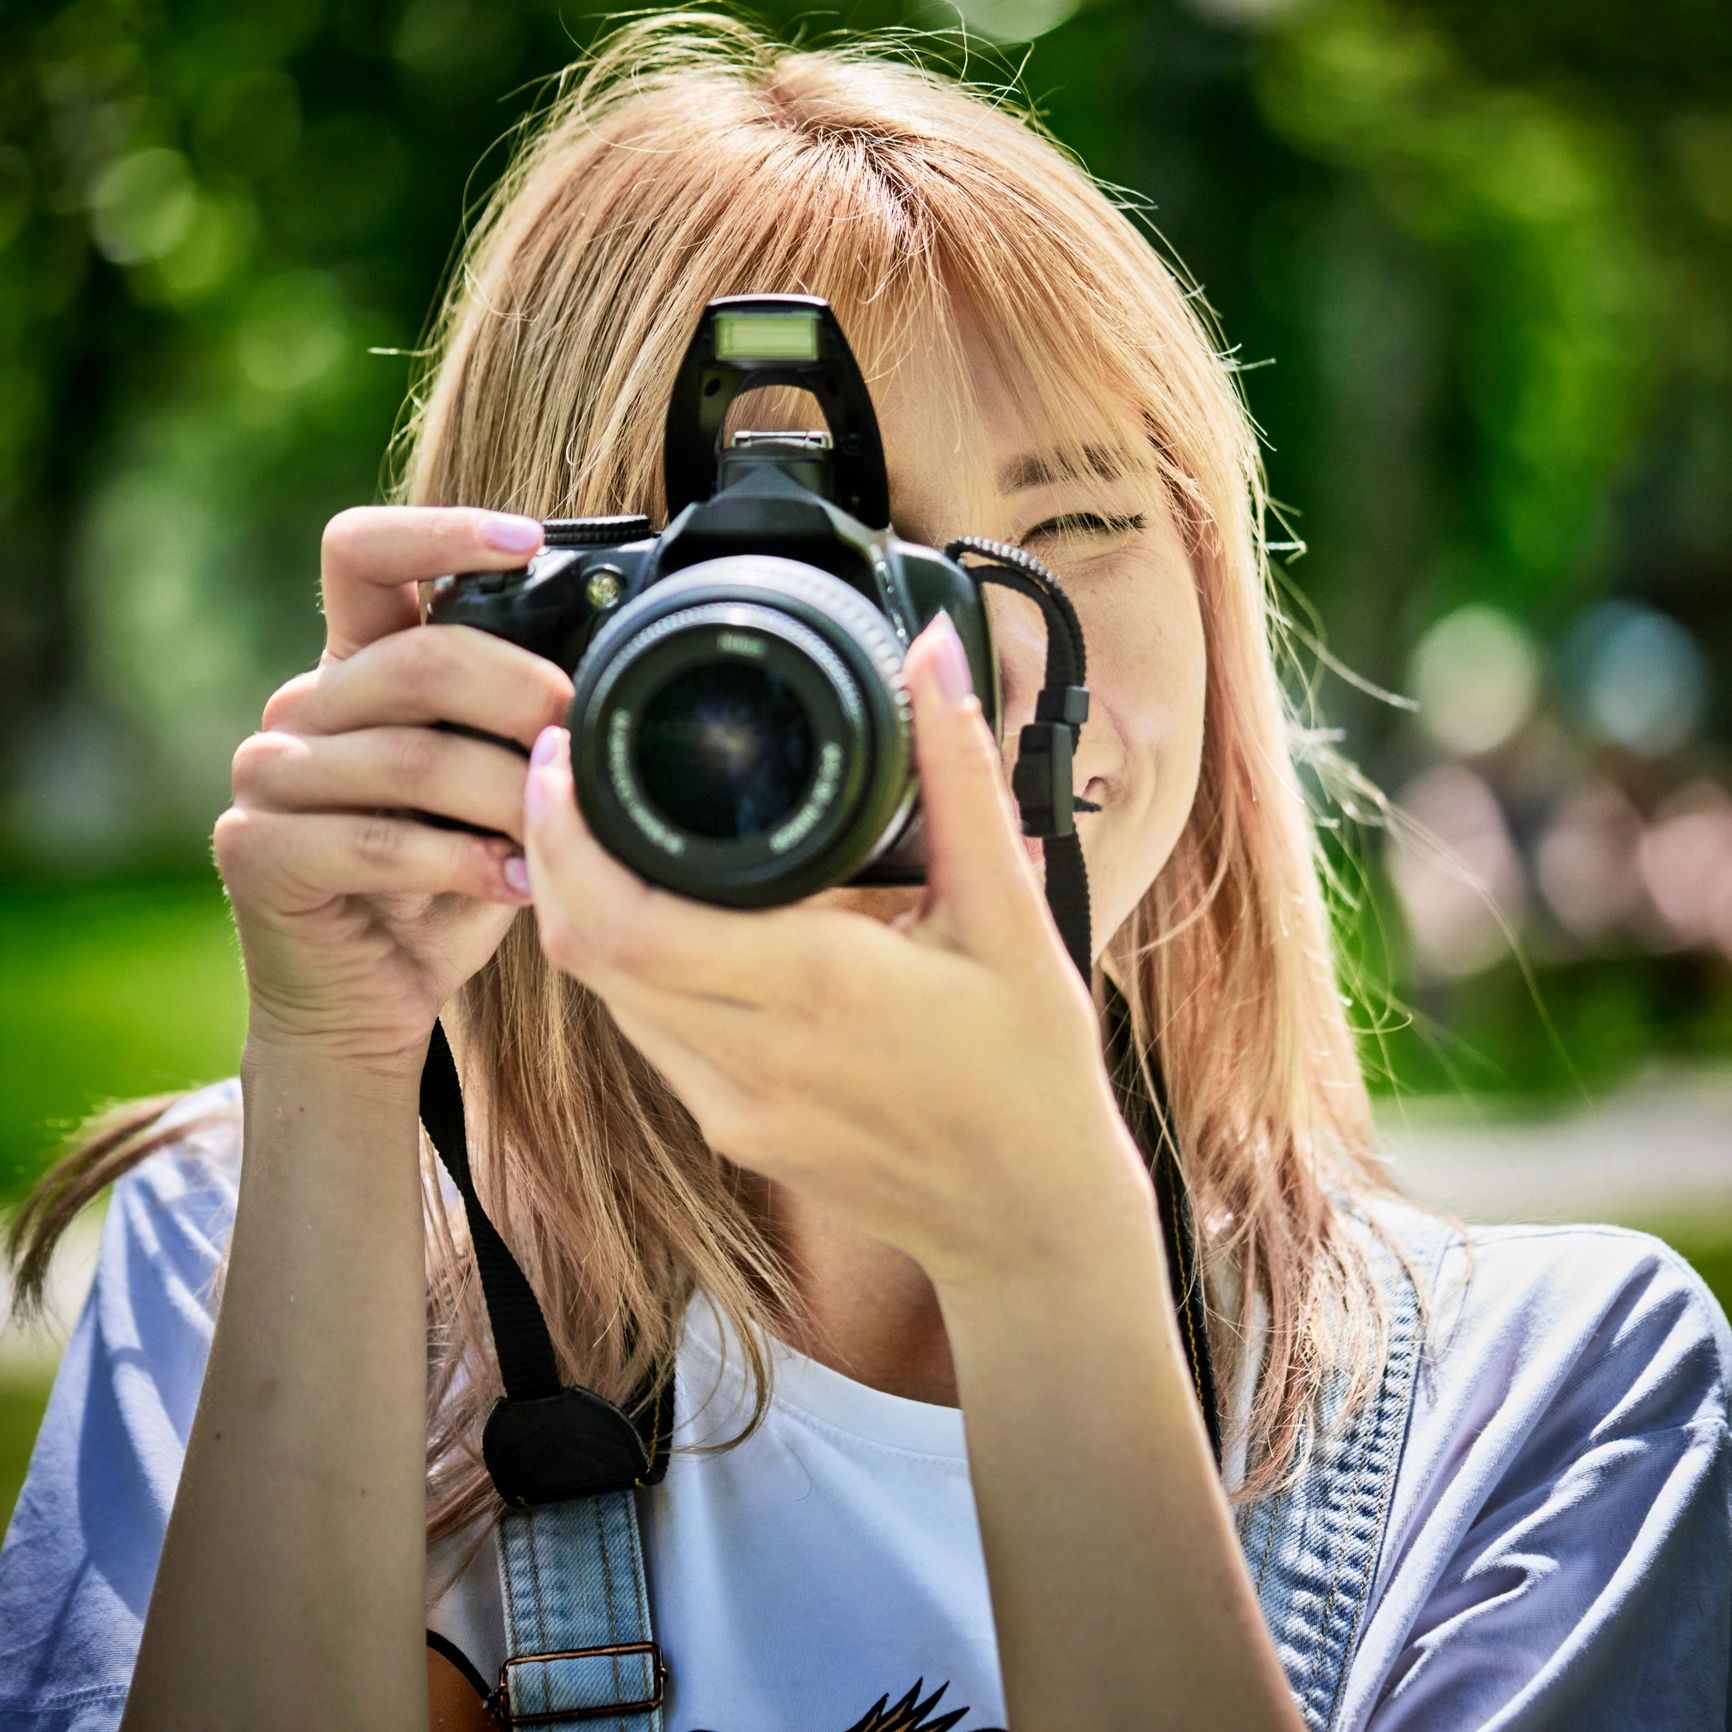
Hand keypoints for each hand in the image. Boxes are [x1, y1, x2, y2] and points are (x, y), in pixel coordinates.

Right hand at [214, 505, 574, 1077]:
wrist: (373, 998)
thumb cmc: (450, 883)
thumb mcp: (497, 788)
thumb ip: (521, 726)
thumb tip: (607, 672)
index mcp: (357, 668)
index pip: (363, 554)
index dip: (440, 531)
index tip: (529, 539)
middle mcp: (302, 705)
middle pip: (417, 658)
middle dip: (522, 695)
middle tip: (581, 737)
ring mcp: (268, 775)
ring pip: (410, 757)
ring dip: (507, 798)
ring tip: (563, 836)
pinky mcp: (256, 850)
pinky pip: (377, 841)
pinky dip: (462, 863)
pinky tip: (518, 884)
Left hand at [518, 612, 1150, 1291]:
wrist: (1028, 1219)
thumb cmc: (1032, 1072)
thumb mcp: (1010, 915)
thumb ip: (960, 777)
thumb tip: (934, 659)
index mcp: (817, 988)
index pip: (625, 917)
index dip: (564, 835)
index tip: (563, 755)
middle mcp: (752, 1056)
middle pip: (584, 952)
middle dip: (551, 854)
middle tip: (563, 773)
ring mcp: (731, 1107)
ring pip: (604, 997)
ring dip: (581, 912)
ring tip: (594, 830)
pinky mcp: (732, 1133)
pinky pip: (646, 1037)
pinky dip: (627, 968)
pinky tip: (656, 919)